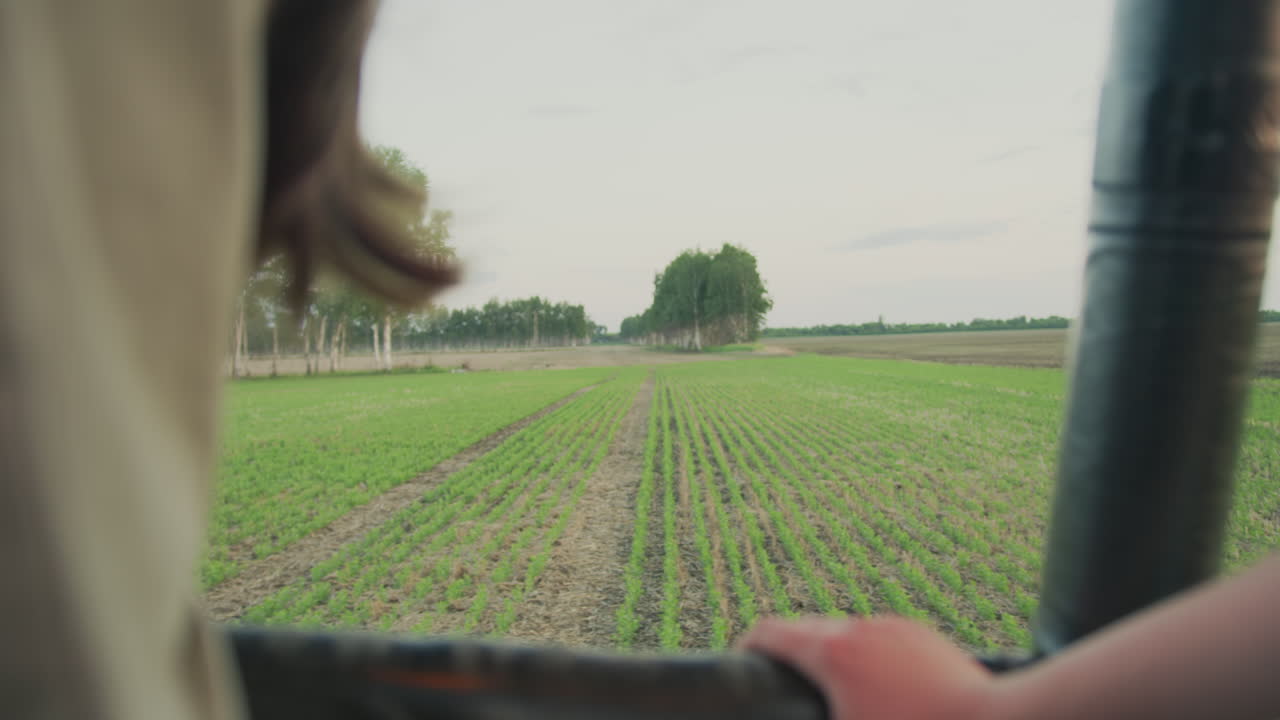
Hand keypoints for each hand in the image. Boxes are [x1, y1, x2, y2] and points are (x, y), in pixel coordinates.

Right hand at [740, 615, 995, 719]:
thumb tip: (787, 717)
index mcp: (832, 652)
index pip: (769, 632)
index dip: (745, 646)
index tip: (738, 663)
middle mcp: (859, 629)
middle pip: (805, 629)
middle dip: (786, 654)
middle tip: (779, 683)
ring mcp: (894, 629)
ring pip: (845, 634)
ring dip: (829, 657)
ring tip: (830, 690)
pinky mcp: (924, 639)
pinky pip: (880, 641)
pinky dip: (865, 660)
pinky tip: (876, 692)